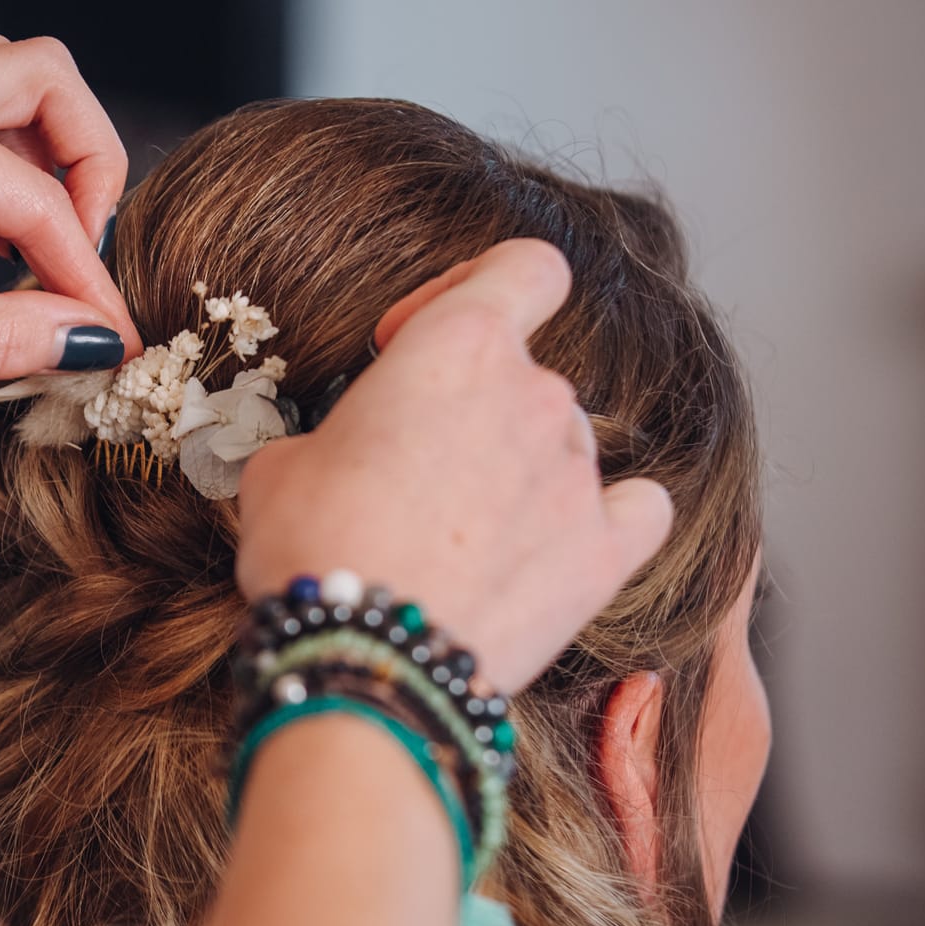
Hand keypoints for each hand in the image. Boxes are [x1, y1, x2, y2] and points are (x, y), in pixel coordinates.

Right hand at [234, 240, 672, 692]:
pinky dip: (610, 518)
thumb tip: (345, 462)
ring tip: (459, 539)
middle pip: (526, 377)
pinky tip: (569, 540)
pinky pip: (641, 512)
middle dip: (471, 415)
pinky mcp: (603, 553)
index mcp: (459, 345)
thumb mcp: (283, 465)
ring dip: (520, 473)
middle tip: (409, 475)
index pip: (523, 267)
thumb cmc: (314, 549)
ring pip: (564, 447)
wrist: (364, 657)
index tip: (415, 338)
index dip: (472, 287)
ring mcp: (578, 474)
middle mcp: (535, 394)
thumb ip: (336, 436)